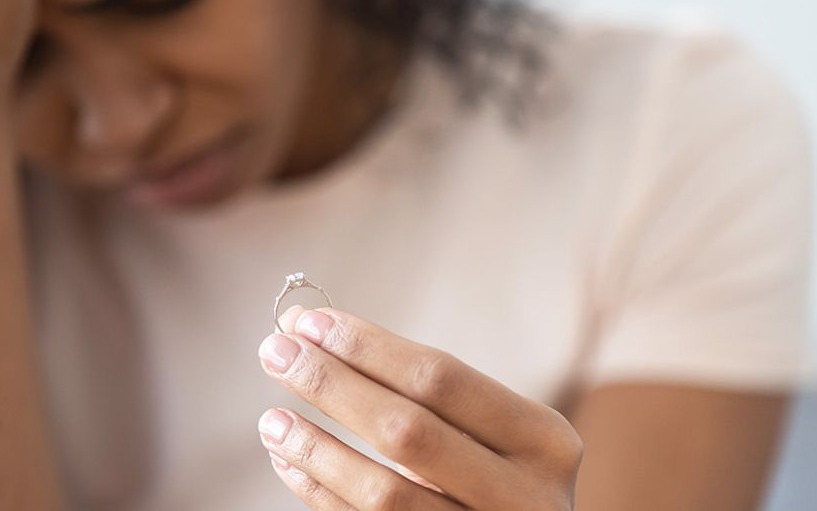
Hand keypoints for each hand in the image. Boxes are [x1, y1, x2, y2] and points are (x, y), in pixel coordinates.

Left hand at [257, 306, 582, 509]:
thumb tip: (314, 334)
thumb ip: (424, 392)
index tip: (308, 323)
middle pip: (407, 430)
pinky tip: (290, 463)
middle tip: (276, 354)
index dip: (368, 347)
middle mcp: (524, 496)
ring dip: (317, 449)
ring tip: (272, 419)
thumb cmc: (500, 478)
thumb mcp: (495, 435)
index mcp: (543, 440)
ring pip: (383, 493)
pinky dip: (321, 492)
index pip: (441, 378)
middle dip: (332, 385)